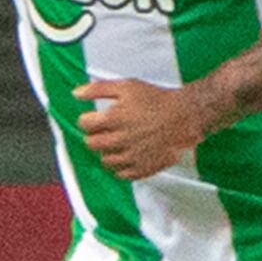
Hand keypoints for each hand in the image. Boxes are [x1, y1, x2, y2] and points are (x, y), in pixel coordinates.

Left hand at [70, 74, 216, 180]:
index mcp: (114, 118)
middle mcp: (120, 139)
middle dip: (95, 136)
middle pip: (91, 144)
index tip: (94, 118)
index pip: (84, 124)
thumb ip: (98, 89)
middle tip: (106, 130)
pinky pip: (121, 174)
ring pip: (105, 161)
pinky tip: (127, 155)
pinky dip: (121, 166)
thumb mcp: (127, 86)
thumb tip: (76, 93)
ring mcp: (131, 156)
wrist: (185, 116)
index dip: (87, 120)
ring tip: (118, 142)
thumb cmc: (157, 100)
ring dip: (107, 151)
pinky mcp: (142, 168)